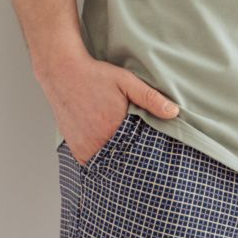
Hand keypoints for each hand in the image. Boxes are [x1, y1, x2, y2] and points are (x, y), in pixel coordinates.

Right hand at [36, 51, 179, 165]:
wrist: (62, 72)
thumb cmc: (96, 76)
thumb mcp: (127, 82)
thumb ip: (150, 98)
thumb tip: (174, 112)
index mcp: (114, 129)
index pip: (138, 153)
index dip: (147, 154)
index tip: (155, 157)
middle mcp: (97, 142)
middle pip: (122, 161)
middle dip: (133, 160)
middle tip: (144, 162)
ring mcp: (84, 147)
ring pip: (107, 164)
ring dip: (116, 161)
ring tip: (127, 158)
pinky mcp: (75, 148)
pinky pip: (91, 163)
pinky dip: (101, 160)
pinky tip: (110, 153)